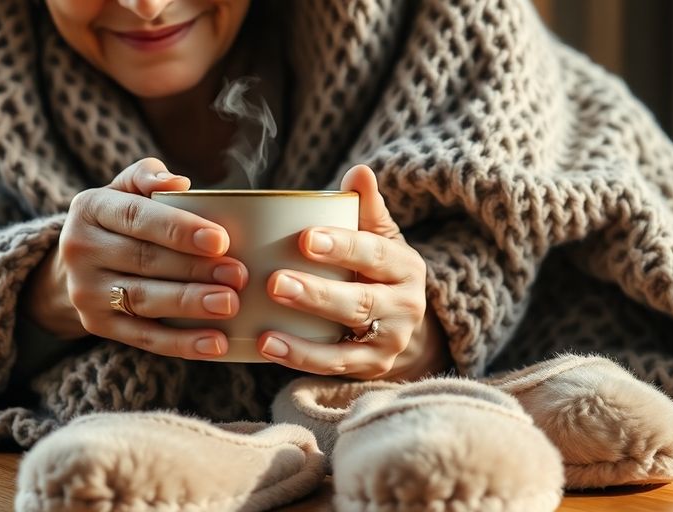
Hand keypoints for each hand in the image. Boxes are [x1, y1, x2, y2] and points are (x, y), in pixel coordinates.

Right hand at [21, 158, 246, 359]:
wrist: (75, 264)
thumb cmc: (121, 220)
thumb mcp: (125, 190)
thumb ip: (148, 176)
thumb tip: (178, 183)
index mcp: (90, 208)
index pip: (137, 217)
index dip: (179, 229)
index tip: (220, 239)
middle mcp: (80, 249)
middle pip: (145, 260)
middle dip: (195, 269)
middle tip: (238, 275)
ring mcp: (86, 291)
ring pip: (144, 299)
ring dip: (190, 303)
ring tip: (229, 304)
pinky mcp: (97, 325)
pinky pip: (143, 337)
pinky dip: (182, 342)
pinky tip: (215, 342)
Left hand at [256, 165, 448, 379]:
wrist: (406, 326)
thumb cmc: (378, 271)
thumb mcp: (380, 238)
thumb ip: (366, 208)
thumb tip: (359, 171)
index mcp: (404, 266)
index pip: (374, 254)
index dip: (342, 246)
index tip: (305, 237)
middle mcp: (404, 306)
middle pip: (360, 302)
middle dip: (317, 294)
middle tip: (275, 281)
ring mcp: (389, 342)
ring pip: (347, 342)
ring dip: (305, 338)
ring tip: (266, 328)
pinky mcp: (371, 369)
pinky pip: (334, 366)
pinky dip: (301, 359)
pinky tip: (268, 345)